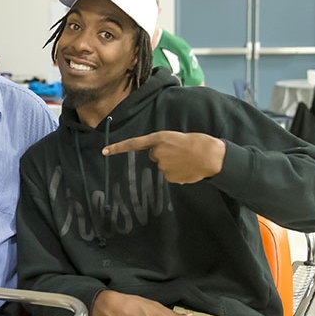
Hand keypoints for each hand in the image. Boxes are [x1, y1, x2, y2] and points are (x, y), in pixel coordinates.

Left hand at [102, 131, 225, 183]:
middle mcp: (157, 153)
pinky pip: (169, 176)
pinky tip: (187, 168)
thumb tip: (159, 160)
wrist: (210, 156)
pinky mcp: (169, 177)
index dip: (118, 148)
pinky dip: (177, 173)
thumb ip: (163, 146)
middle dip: (163, 155)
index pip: (133, 143)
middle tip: (179, 152)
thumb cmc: (196, 143)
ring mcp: (162, 166)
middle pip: (153, 156)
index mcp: (159, 138)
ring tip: (185, 159)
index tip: (104, 151)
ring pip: (162, 167)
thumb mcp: (176, 138)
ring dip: (171, 164)